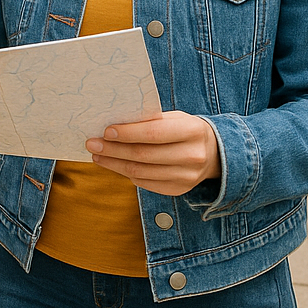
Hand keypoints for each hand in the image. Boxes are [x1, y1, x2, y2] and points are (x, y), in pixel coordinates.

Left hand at [85, 110, 220, 195]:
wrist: (215, 153)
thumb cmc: (185, 129)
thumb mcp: (174, 117)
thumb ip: (149, 120)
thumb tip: (113, 123)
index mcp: (191, 131)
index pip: (153, 133)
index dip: (128, 133)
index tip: (106, 131)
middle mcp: (192, 156)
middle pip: (144, 155)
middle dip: (113, 150)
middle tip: (92, 144)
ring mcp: (187, 176)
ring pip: (141, 173)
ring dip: (115, 164)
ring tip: (97, 156)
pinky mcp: (179, 189)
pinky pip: (146, 183)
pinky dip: (127, 174)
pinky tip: (114, 165)